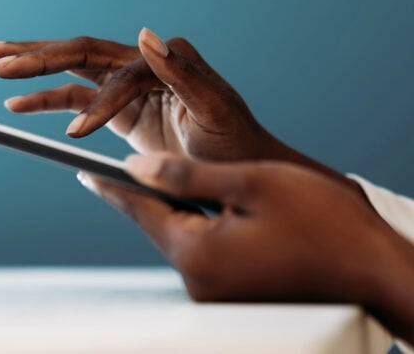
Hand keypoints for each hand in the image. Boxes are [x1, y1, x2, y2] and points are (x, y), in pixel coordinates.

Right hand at [0, 28, 267, 159]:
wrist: (236, 166)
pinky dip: (48, 100)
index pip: (120, 72)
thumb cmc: (232, 141)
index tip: (78, 136)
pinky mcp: (117, 107)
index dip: (99, 102)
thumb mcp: (214, 108)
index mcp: (167, 58)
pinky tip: (20, 102)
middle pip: (81, 52)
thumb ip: (182, 72)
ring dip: (34, 69)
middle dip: (38, 54)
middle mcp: (142, 64)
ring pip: (72, 70)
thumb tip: (146, 34)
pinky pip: (76, 99)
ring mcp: (125, 85)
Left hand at [78, 155, 413, 342]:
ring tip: (178, 182)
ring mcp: (218, 293)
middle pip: (160, 224)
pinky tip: (212, 210)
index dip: (111, 184)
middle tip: (128, 166)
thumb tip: (135, 166)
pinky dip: (201, 226)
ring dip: (179, 208)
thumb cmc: (321, 222)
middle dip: (147, 193)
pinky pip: (205, 252)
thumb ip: (185, 175)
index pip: (140, 209)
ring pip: (184, 237)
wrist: (377, 271)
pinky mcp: (235, 294)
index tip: (83, 170)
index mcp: (198, 253)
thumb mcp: (248, 183)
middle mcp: (200, 282)